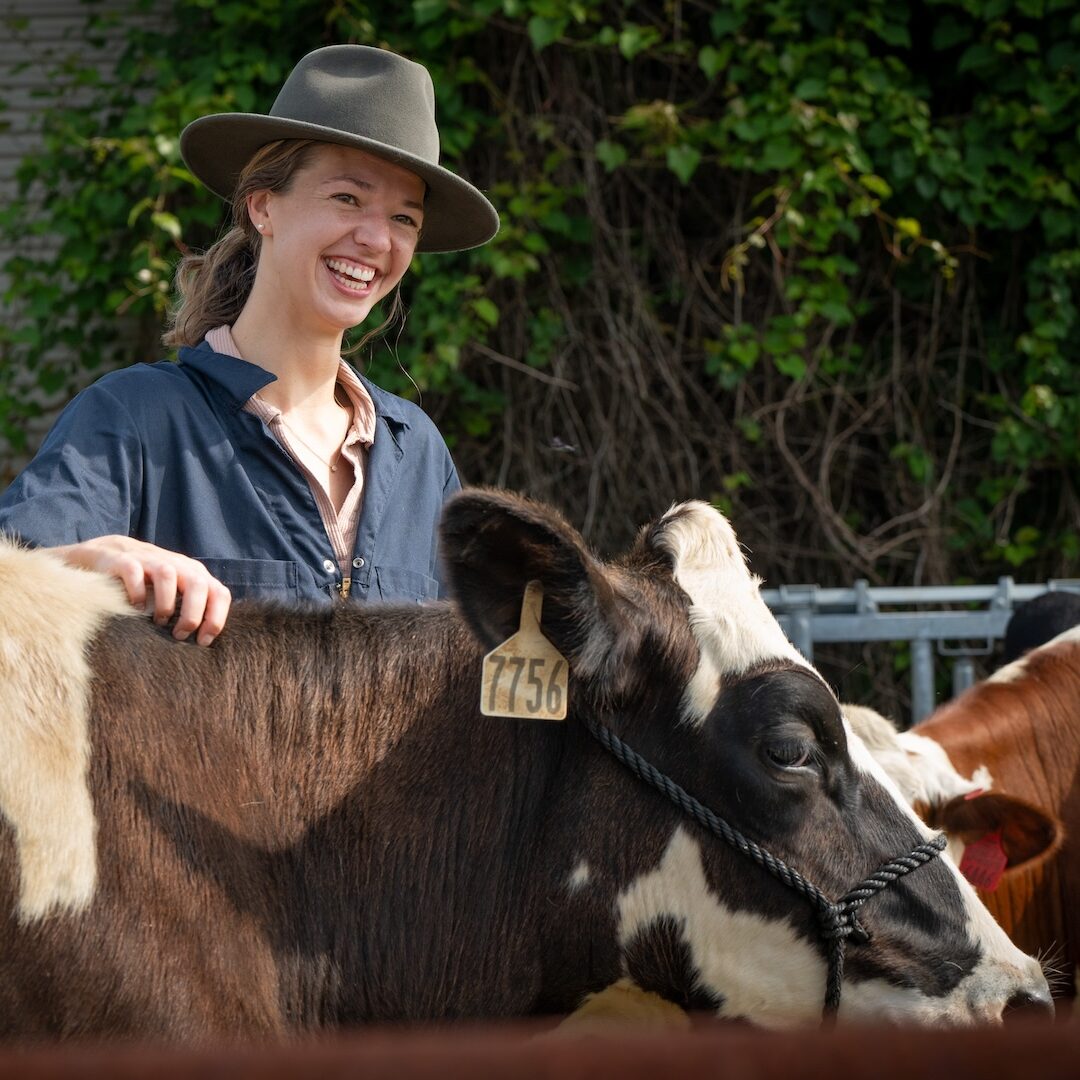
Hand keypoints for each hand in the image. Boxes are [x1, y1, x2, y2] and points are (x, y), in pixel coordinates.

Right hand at [53, 536, 230, 645]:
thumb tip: (205, 644)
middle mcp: (177, 564)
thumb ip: (191, 610)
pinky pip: (134, 574)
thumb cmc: (147, 585)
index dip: (216, 618)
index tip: (202, 642)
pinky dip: (137, 594)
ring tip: (159, 622)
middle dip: (192, 614)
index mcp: (194, 574)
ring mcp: (151, 559)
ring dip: (165, 604)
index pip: (219, 593)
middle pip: (198, 584)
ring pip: (167, 576)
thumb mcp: (175, 594)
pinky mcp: (124, 560)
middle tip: (179, 634)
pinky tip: (135, 609)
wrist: (108, 556)